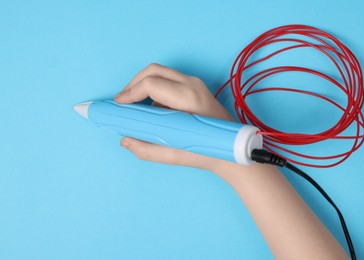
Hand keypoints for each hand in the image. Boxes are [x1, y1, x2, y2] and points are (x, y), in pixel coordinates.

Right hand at [115, 63, 233, 171]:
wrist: (230, 147)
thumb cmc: (207, 151)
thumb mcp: (174, 155)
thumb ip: (146, 149)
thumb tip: (125, 140)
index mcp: (188, 98)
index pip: (151, 83)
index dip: (130, 92)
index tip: (119, 105)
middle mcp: (192, 84)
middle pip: (154, 70)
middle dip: (133, 83)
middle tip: (122, 102)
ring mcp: (195, 83)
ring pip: (160, 72)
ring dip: (143, 84)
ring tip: (132, 103)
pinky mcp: (195, 86)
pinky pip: (168, 79)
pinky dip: (153, 87)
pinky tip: (149, 106)